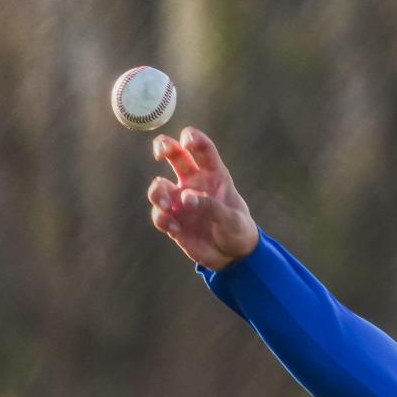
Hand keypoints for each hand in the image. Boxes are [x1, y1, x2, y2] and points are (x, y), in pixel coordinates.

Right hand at [147, 127, 258, 270]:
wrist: (234, 257)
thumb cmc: (238, 230)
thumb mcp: (233, 219)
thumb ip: (212, 207)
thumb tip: (185, 198)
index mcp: (214, 176)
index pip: (203, 150)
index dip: (193, 139)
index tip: (187, 141)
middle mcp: (194, 183)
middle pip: (174, 155)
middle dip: (163, 147)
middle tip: (159, 154)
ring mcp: (181, 202)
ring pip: (159, 186)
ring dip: (157, 192)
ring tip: (166, 206)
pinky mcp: (173, 221)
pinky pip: (159, 215)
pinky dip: (161, 219)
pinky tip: (174, 228)